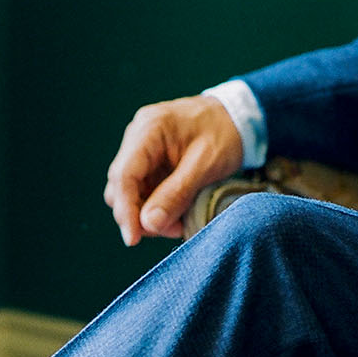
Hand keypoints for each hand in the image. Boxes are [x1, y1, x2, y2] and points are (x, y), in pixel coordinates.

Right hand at [104, 95, 244, 244]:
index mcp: (150, 129)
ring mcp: (140, 148)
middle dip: (138, 215)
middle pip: (119, 186)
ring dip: (145, 214)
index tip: (133, 239)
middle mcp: (137, 136)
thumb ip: (177, 194)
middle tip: (170, 230)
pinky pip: (140, 190)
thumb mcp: (206, 164)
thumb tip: (148, 224)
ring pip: (127, 192)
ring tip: (175, 223)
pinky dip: (153, 206)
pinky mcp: (147, 161)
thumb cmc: (225, 133)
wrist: (238, 116)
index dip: (126, 211)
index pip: (124, 175)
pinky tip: (174, 213)